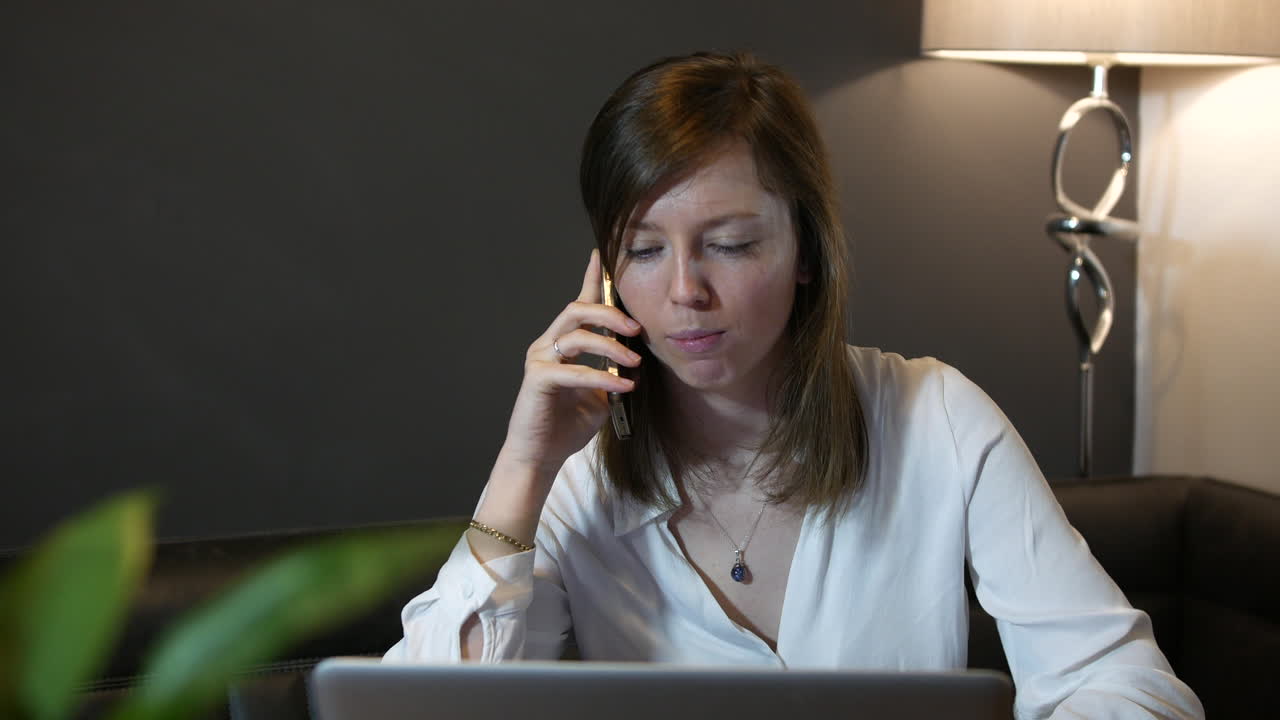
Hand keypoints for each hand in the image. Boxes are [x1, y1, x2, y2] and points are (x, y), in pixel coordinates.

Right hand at [496, 249, 641, 486]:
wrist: (540, 456)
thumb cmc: (567, 424)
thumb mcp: (600, 394)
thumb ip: (613, 372)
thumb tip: (637, 361)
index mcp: (563, 344)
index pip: (579, 303)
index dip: (590, 277)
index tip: (601, 253)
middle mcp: (548, 345)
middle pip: (578, 309)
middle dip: (611, 313)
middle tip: (637, 327)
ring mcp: (539, 360)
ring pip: (576, 334)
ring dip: (610, 344)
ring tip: (635, 362)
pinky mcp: (536, 380)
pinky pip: (572, 370)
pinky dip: (600, 376)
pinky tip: (622, 385)